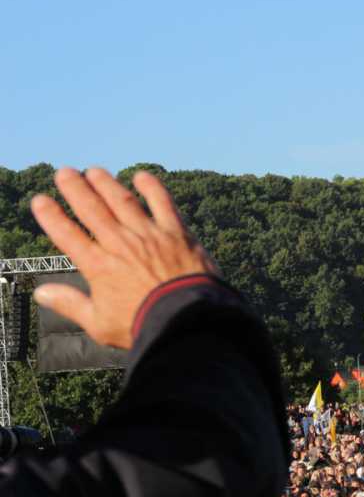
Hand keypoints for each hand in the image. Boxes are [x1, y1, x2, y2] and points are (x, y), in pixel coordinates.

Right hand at [29, 168, 215, 349]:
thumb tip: (41, 295)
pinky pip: (162, 203)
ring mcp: (149, 236)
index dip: (51, 215)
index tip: (40, 200)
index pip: (66, 234)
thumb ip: (71, 305)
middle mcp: (120, 245)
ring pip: (122, 201)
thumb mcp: (100, 324)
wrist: (189, 321)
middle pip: (91, 209)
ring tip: (95, 171)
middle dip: (75, 188)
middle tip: (65, 173)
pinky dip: (152, 187)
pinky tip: (142, 176)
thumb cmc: (144, 326)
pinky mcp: (177, 233)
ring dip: (106, 183)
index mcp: (98, 266)